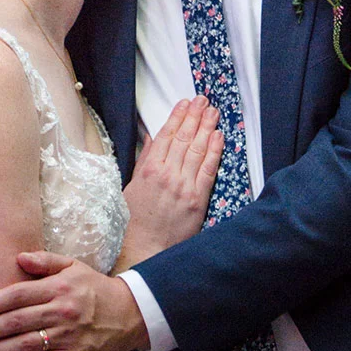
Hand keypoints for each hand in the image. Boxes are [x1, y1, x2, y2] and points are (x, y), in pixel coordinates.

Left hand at [0, 256, 147, 350]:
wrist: (129, 313)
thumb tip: (18, 257)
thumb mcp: (74, 266)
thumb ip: (45, 261)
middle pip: (16, 322)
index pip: (18, 294)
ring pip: (24, 345)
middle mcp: (60, 310)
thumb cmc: (95, 288)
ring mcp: (67, 336)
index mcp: (58, 287)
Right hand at [121, 96, 220, 266]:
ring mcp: (184, 186)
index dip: (177, 117)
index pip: (167, 135)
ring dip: (206, 127)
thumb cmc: (134, 222)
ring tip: (212, 111)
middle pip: (184, 138)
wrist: (145, 250)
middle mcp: (168, 174)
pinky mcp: (197, 200)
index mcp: (149, 170)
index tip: (184, 103)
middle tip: (202, 100)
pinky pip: (208, 170)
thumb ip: (144, 159)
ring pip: (198, 150)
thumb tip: (151, 137)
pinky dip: (214, 151)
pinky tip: (218, 136)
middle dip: (194, 116)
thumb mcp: (132, 186)